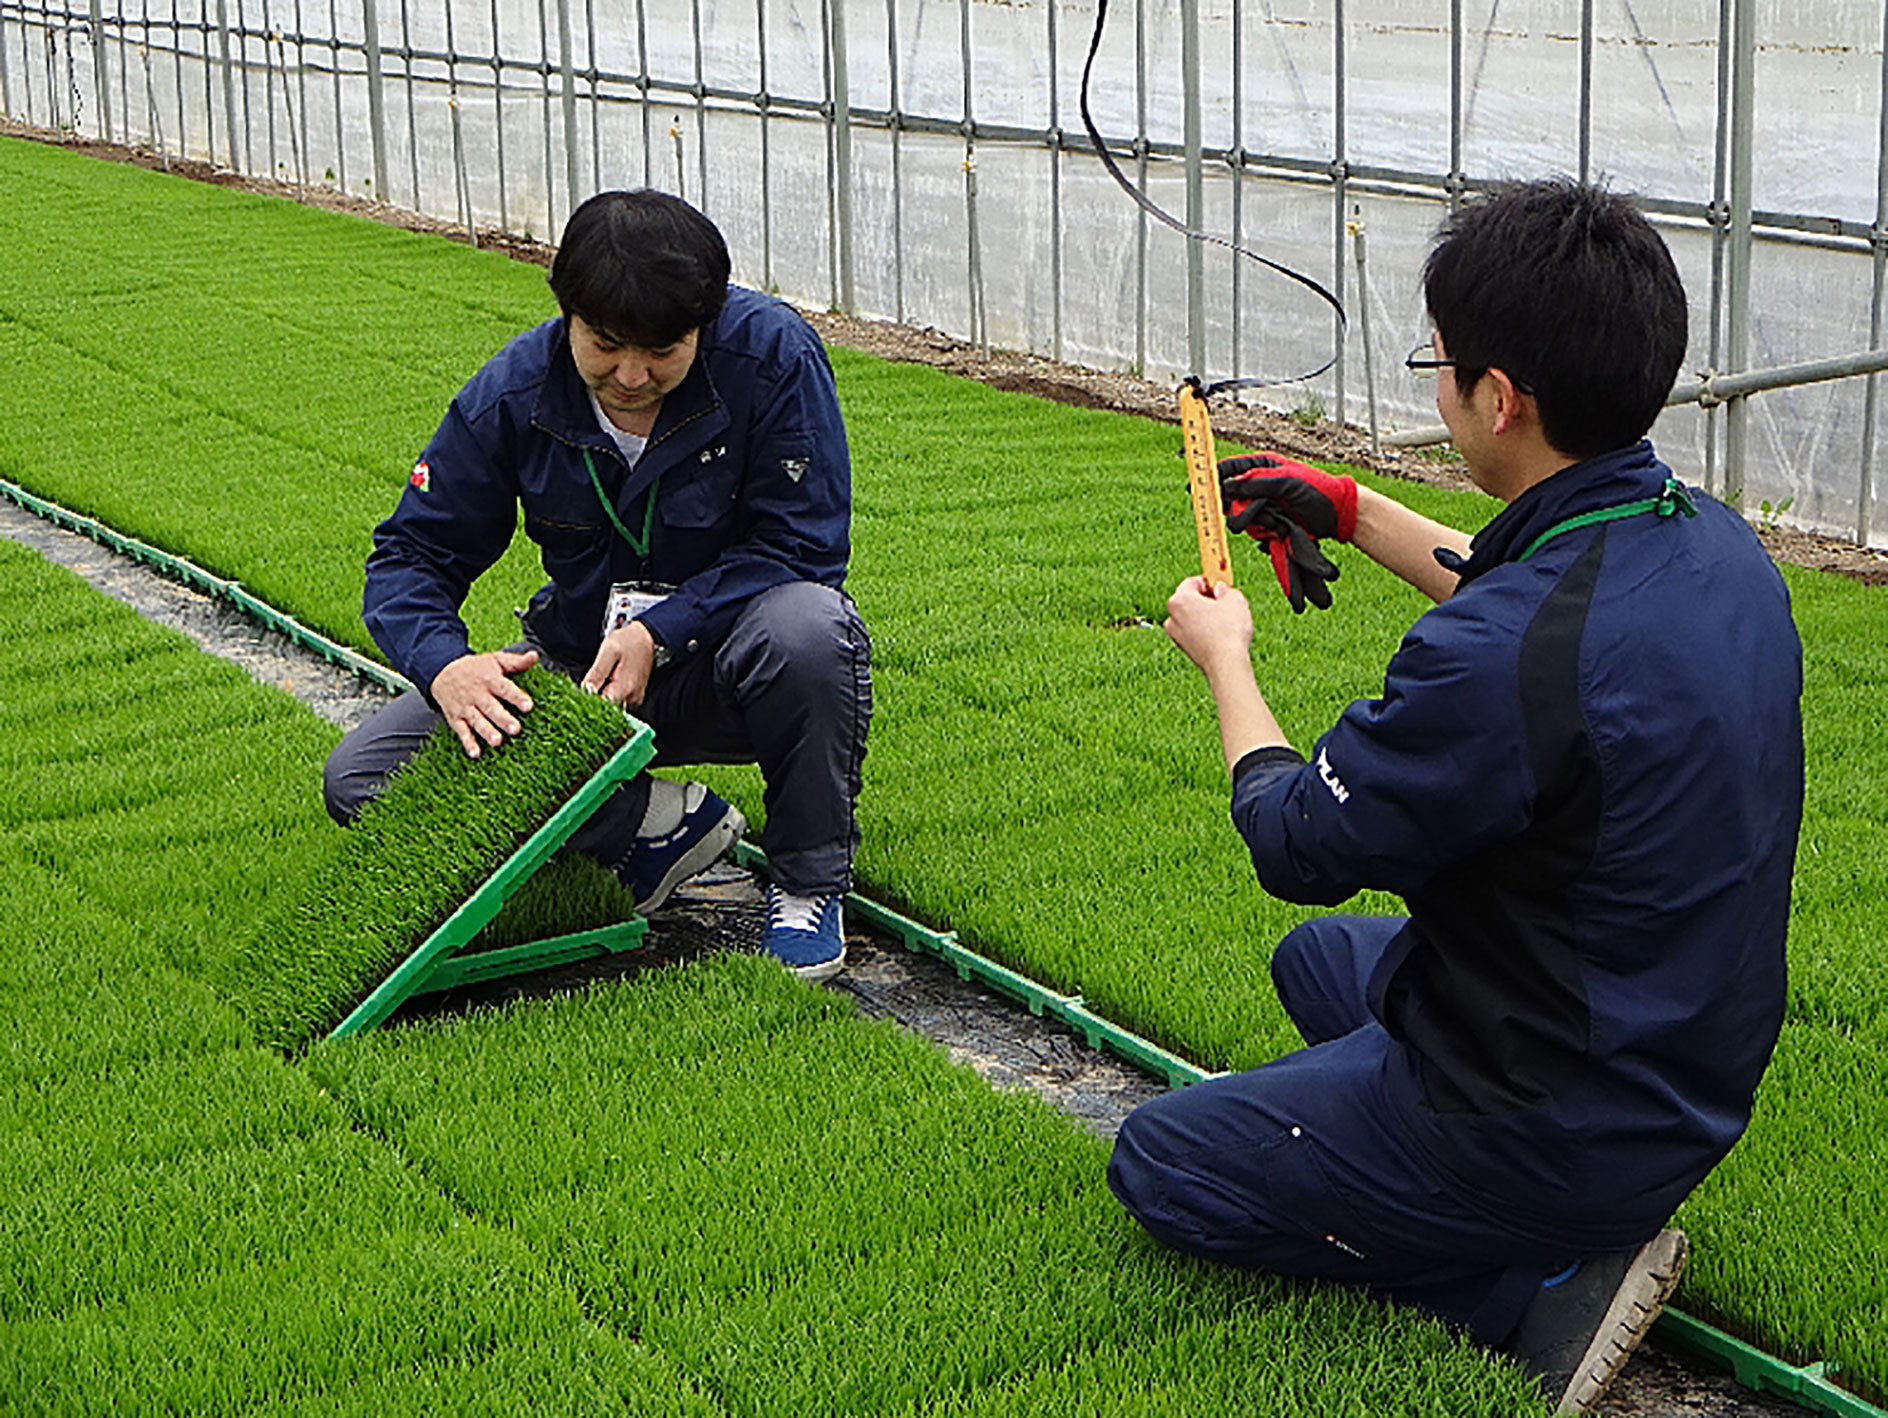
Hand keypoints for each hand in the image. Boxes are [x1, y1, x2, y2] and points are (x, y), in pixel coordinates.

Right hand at [431, 648, 538, 757]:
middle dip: (503, 719)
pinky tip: (475, 753)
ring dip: (487, 732)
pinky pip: (461, 731)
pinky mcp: (455, 718)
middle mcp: (477, 694)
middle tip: (516, 729)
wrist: (442, 670)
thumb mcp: (495, 660)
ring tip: (497, 742)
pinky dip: (468, 743)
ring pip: (477, 721)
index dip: (517, 697)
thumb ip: (516, 661)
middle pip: (491, 708)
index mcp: (490, 680)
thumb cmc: (475, 668)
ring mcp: (465, 707)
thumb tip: (535, 656)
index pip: (505, 688)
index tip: (529, 706)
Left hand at [582, 620, 657, 708]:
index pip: (602, 708)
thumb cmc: (628, 641)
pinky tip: (608, 682)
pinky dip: (611, 694)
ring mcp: (635, 698)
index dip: (589, 702)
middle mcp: (632, 697)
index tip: (582, 693)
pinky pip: (619, 702)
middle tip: (591, 681)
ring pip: (612, 706)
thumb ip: (597, 673)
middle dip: (595, 699)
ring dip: (603, 696)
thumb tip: (586, 690)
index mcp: (625, 687)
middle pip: (606, 709)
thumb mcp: (608, 651)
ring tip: (602, 679)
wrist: (646, 637)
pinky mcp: (635, 696)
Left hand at [1164, 576, 1253, 676]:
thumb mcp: (1234, 599)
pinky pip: (1194, 632)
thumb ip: (1225, 588)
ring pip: (1192, 617)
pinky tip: (1221, 635)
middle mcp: (1171, 617)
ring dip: (1206, 616)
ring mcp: (1175, 635)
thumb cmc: (1228, 631)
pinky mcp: (1183, 649)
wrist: (1225, 664)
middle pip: (1190, 600)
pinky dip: (1205, 630)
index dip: (1209, 582)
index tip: (1220, 585)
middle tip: (1225, 602)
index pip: (1192, 582)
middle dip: (1207, 599)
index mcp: (1179, 600)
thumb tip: (1220, 589)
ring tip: (1226, 621)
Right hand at [1219, 453, 1352, 611]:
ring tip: (1278, 522)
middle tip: (1256, 514)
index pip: (1227, 469)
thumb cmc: (1318, 491)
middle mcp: (1259, 485)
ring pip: (1241, 518)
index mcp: (1262, 466)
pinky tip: (1280, 529)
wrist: (1339, 516)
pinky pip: (1254, 531)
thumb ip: (1256, 482)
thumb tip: (1228, 486)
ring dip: (1258, 523)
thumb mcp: (1287, 482)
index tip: (1196, 489)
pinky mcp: (1268, 523)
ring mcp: (1263, 505)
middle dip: (1240, 509)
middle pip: (1230, 498)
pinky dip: (1265, 533)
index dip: (1211, 477)